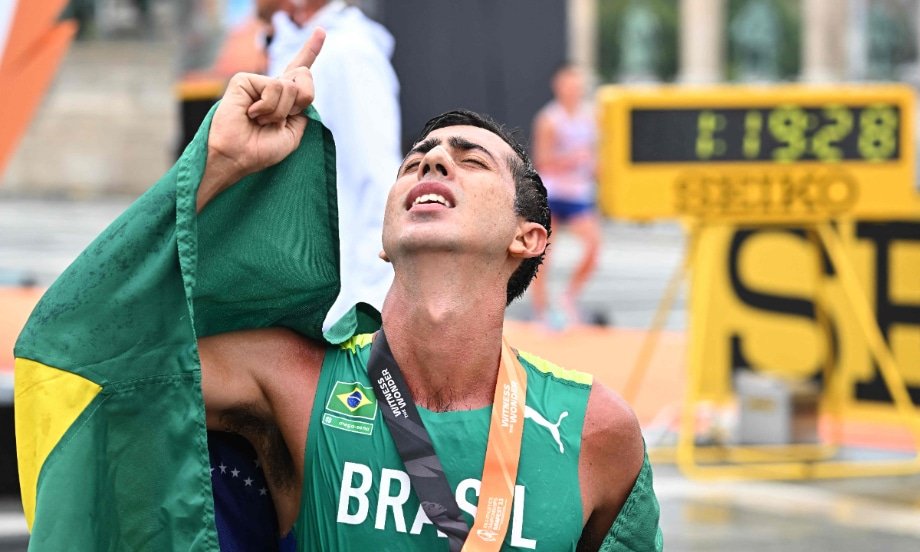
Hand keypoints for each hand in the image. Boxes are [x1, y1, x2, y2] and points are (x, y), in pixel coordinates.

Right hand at [197, 28, 325, 210]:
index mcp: (284, 98)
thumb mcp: (293, 134)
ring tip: (261, 121)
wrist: (238, 157)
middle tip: (281, 119)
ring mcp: (257, 82)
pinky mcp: (244, 80)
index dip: (311, 51)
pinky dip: (268, 107)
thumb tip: (298, 85)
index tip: (320, 31)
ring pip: (290, 86)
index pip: (299, 72)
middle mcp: (271, 87)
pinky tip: (251, 114)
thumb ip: (302, 111)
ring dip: (280, 111)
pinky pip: (274, 87)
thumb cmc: (261, 150)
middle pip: (304, 77)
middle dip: (301, 102)